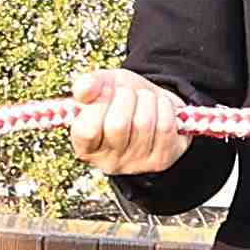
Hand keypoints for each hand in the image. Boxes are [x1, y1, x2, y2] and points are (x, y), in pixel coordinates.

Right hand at [65, 67, 191, 179]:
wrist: (151, 104)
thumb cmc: (120, 98)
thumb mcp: (101, 85)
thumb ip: (87, 84)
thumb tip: (84, 89)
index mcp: (85, 147)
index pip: (87, 131)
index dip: (97, 105)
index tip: (104, 91)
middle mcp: (108, 161)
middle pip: (118, 125)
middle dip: (126, 97)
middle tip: (127, 92)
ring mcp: (135, 164)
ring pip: (144, 123)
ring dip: (146, 99)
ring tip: (144, 97)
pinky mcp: (160, 160)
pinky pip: (165, 127)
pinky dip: (164, 108)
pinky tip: (159, 106)